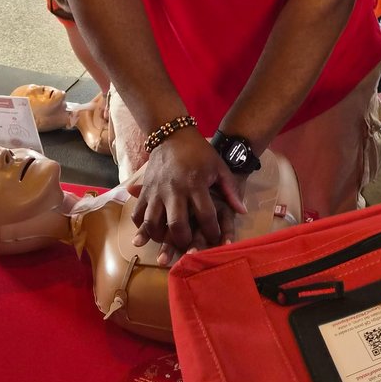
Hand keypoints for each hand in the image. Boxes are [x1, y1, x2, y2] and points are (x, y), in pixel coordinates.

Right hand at [127, 127, 246, 259]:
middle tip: (189, 246)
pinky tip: (148, 233)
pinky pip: (137, 214)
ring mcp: (156, 190)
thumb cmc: (199, 152)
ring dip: (160, 238)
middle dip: (184, 241)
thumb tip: (243, 212)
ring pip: (153, 223)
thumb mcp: (219, 167)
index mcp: (195, 184)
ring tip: (168, 242)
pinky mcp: (144, 190)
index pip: (205, 216)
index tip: (214, 239)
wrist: (173, 135)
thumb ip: (231, 190)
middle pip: (177, 225)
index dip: (211, 232)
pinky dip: (141, 227)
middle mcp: (174, 189)